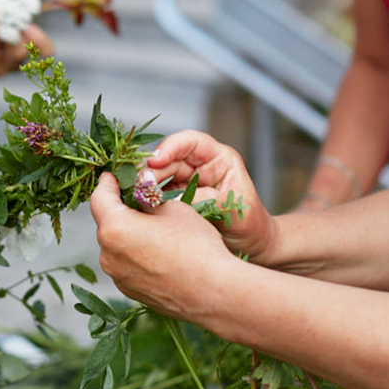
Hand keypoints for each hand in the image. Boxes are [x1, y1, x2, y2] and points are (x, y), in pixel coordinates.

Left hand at [90, 172, 240, 320]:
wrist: (213, 292)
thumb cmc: (196, 247)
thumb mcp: (173, 209)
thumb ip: (148, 201)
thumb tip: (141, 200)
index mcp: (114, 229)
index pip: (99, 198)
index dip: (107, 183)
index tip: (112, 176)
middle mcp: (108, 255)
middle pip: (106, 223)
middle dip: (119, 210)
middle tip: (138, 200)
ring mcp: (117, 276)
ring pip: (115, 246)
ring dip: (127, 234)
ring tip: (153, 229)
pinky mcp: (129, 291)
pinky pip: (126, 265)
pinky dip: (135, 255)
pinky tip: (158, 253)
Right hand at [145, 130, 279, 262]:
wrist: (250, 246)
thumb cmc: (249, 224)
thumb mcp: (232, 210)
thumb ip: (204, 200)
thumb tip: (173, 199)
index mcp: (218, 159)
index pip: (190, 142)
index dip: (170, 147)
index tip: (155, 161)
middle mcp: (198, 167)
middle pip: (168, 159)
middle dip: (152, 170)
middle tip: (140, 185)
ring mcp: (184, 183)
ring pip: (158, 177)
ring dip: (146, 186)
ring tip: (138, 198)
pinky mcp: (174, 200)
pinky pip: (156, 196)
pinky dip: (147, 200)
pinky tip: (140, 207)